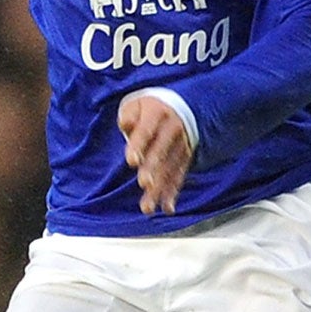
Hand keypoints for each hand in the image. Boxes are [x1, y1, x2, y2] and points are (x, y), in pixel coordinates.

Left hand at [119, 93, 192, 214]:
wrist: (185, 107)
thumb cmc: (153, 108)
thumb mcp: (139, 103)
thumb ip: (129, 114)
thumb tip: (125, 125)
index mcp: (158, 114)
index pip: (147, 130)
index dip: (139, 145)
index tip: (131, 161)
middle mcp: (172, 131)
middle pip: (161, 152)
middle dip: (153, 168)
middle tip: (144, 183)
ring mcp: (181, 146)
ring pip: (169, 169)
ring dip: (159, 189)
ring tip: (147, 207)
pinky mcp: (186, 159)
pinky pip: (179, 176)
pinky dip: (173, 193)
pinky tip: (166, 208)